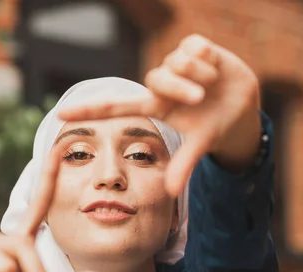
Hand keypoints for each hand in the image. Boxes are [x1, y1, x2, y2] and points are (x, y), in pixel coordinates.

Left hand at [59, 34, 261, 196]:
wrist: (243, 104)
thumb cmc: (213, 125)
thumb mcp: (200, 144)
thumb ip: (183, 165)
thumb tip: (170, 193)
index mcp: (156, 106)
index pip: (115, 107)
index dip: (89, 111)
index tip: (60, 114)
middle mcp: (160, 84)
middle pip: (157, 78)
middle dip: (181, 89)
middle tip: (200, 98)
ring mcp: (176, 64)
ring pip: (178, 61)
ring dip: (199, 76)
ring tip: (210, 85)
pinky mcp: (194, 46)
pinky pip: (195, 47)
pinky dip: (209, 60)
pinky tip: (214, 67)